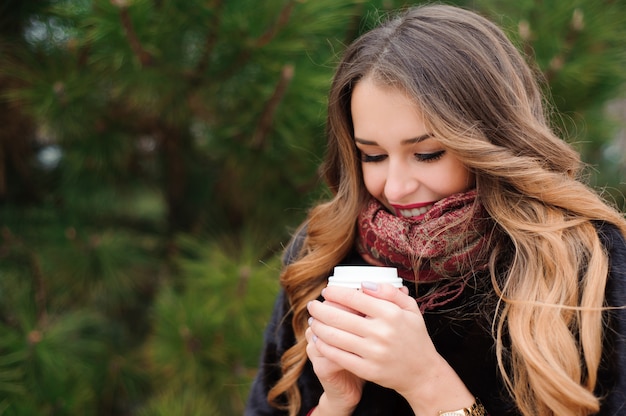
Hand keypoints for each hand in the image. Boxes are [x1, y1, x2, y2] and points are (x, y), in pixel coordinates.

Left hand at [307, 283, 473, 414]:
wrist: (422, 373)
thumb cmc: (414, 336)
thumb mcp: (410, 308)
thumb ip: (389, 292)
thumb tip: (364, 283)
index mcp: (391, 314)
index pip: (355, 298)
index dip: (336, 293)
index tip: (326, 291)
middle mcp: (381, 332)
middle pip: (340, 317)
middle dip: (320, 309)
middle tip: (312, 305)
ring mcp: (373, 353)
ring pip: (335, 337)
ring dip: (318, 327)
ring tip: (313, 321)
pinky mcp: (367, 370)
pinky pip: (338, 357)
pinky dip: (324, 347)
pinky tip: (318, 340)